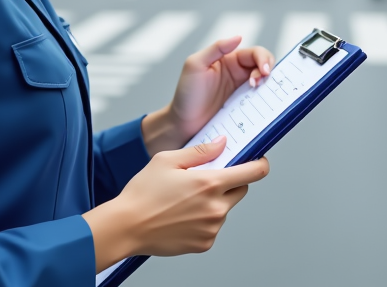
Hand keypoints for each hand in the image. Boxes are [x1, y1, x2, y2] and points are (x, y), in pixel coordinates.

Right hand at [83, 137, 269, 268]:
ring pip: (224, 209)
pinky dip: (203, 220)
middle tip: (205, 178)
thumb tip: (222, 143)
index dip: (260, 164)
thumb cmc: (143, 192)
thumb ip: (200, 151)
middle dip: (229, 181)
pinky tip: (182, 215)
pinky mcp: (205, 243)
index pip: (253, 173)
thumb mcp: (168, 160)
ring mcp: (212, 228)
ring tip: (184, 200)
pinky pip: (213, 226)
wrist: (126, 227)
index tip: (258, 160)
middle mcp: (216, 208)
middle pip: (241, 190)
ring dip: (214, 202)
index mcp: (210, 184)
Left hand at [146, 37, 273, 151]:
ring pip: (265, 83)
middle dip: (268, 71)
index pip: (254, 53)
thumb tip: (239, 37)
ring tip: (260, 93)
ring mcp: (242, 90)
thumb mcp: (196, 65)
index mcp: (228, 59)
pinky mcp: (243, 106)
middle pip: (264, 66)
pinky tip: (263, 103)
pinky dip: (265, 99)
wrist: (183, 124)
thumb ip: (216, 48)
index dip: (263, 59)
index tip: (264, 72)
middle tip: (260, 84)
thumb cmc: (186, 94)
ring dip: (268, 85)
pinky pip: (259, 100)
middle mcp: (238, 72)